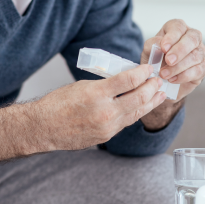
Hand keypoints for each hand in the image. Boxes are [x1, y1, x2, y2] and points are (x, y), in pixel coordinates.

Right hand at [34, 63, 164, 151]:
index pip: (127, 80)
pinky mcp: (107, 136)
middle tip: (158, 80)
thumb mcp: (81, 86)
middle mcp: (105, 111)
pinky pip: (126, 122)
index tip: (148, 67)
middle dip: (151, 87)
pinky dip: (137, 112)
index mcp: (96, 93)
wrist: (45, 127)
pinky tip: (142, 106)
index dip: (141, 72)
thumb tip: (123, 81)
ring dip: (151, 101)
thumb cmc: (57, 104)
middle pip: (138, 97)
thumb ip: (104, 85)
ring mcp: (108, 126)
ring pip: (137, 112)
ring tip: (160, 94)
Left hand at [144, 19, 204, 98]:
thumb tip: (160, 44)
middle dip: (180, 50)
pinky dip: (183, 76)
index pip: (178, 27)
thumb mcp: (149, 49)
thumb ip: (153, 44)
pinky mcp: (202, 68)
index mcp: (178, 28)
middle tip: (169, 61)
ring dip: (179, 66)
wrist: (160, 76)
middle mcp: (192, 38)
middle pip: (192, 39)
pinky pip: (197, 71)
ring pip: (196, 56)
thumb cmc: (156, 58)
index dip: (172, 37)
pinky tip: (172, 79)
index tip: (163, 48)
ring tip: (164, 74)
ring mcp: (200, 53)